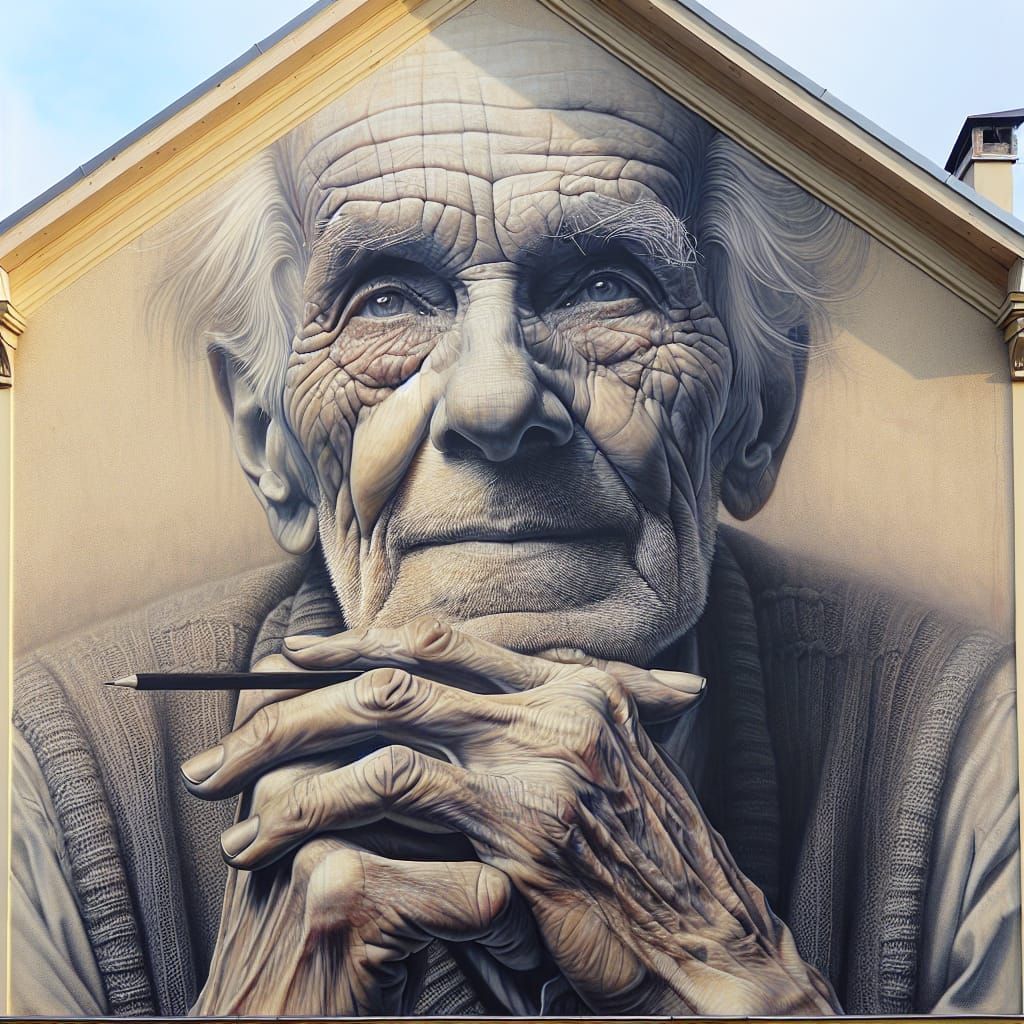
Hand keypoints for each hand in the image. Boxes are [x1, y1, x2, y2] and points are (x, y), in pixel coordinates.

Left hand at [185, 620, 837, 1014]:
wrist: (709, 938)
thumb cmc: (646, 861)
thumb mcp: (605, 771)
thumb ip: (544, 725)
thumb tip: (471, 696)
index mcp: (578, 686)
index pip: (449, 640)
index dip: (363, 641)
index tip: (295, 654)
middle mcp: (560, 707)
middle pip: (402, 671)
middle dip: (303, 692)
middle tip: (237, 719)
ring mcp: (543, 760)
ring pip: (386, 721)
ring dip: (292, 749)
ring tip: (229, 787)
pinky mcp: (524, 824)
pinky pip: (397, 792)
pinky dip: (321, 806)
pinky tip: (276, 839)